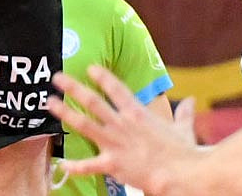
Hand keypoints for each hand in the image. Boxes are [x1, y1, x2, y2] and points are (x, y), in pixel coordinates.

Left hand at [51, 67, 201, 194]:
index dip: (102, 76)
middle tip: (57, 77)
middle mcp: (123, 124)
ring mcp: (115, 143)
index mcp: (138, 113)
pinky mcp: (113, 164)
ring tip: (50, 103)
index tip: (90, 68)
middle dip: (73, 87)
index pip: (116, 88)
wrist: (181, 174)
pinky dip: (75, 166)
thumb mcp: (183, 130)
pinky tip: (62, 165)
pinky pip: (89, 165)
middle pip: (93, 101)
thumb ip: (184, 114)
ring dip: (65, 113)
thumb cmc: (184, 153)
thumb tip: (190, 100)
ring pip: (84, 124)